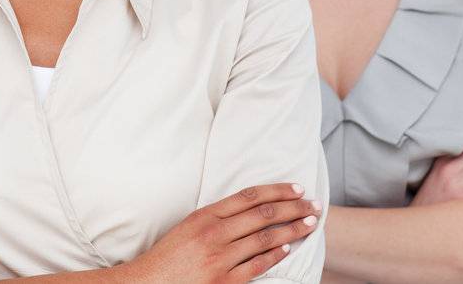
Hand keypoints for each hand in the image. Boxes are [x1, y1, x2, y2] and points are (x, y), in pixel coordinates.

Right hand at [125, 183, 319, 283]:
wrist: (148, 282)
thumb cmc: (169, 255)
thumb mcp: (189, 226)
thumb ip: (216, 216)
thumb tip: (250, 208)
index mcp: (205, 215)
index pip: (250, 196)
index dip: (277, 190)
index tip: (297, 188)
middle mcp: (214, 233)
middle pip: (263, 215)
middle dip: (293, 208)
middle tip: (313, 205)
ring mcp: (220, 258)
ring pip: (265, 239)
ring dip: (293, 230)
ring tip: (310, 224)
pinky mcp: (224, 280)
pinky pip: (257, 265)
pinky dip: (275, 255)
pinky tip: (288, 248)